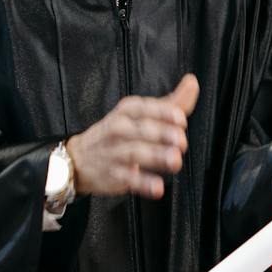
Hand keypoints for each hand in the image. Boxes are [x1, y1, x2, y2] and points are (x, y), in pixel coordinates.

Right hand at [67, 73, 197, 198]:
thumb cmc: (119, 133)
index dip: (164, 113)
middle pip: (142, 130)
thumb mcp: (141, 113)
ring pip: (135, 153)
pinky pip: (128, 179)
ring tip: (175, 161)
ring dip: (156, 156)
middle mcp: (118, 129)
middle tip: (181, 142)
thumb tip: (192, 83)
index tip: (181, 119)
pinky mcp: (113, 175)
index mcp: (128, 111)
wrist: (79, 159)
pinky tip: (157, 188)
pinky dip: (143, 183)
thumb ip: (171, 102)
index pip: (145, 108)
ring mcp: (114, 152)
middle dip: (163, 135)